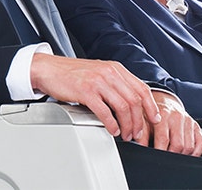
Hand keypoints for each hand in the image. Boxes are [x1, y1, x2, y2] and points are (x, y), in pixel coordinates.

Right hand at [29, 54, 158, 141]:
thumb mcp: (98, 72)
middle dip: (139, 121)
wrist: (48, 69)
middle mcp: (109, 73)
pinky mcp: (86, 91)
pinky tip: (112, 130)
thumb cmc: (71, 73)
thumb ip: (114, 83)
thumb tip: (130, 102)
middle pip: (135, 100)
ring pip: (123, 107)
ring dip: (127, 125)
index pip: (142, 88)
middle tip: (137, 133)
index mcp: (115, 68)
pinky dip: (112, 124)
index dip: (151, 106)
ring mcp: (98, 81)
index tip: (154, 119)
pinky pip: (105, 112)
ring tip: (125, 134)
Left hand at [144, 91, 201, 155]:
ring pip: (189, 146)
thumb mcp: (143, 120)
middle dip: (170, 155)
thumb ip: (141, 133)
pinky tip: (185, 153)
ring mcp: (189, 121)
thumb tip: (139, 147)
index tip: (154, 157)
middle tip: (163, 157)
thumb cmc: (153, 113)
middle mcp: (177, 117)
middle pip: (178, 145)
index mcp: (163, 114)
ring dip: (181, 155)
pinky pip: (201, 143)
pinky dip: (195, 152)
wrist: (164, 102)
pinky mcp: (196, 126)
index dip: (159, 150)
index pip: (163, 138)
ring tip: (172, 155)